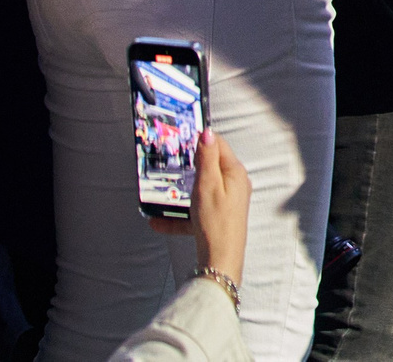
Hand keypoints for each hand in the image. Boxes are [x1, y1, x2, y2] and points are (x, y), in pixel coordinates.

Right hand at [148, 129, 248, 287]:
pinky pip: (195, 212)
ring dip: (179, 195)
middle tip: (168, 164)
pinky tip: (157, 222)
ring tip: (159, 195)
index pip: (218, 146)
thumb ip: (207, 159)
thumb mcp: (207, 185)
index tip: (182, 138)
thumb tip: (207, 133)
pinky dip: (178, 216)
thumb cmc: (215, 222)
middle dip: (187, 168)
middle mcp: (234, 185)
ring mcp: (226, 202)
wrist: (220, 260)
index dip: (200, 140)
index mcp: (234, 173)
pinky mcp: (217, 217)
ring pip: (198, 192)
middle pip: (208, 168)